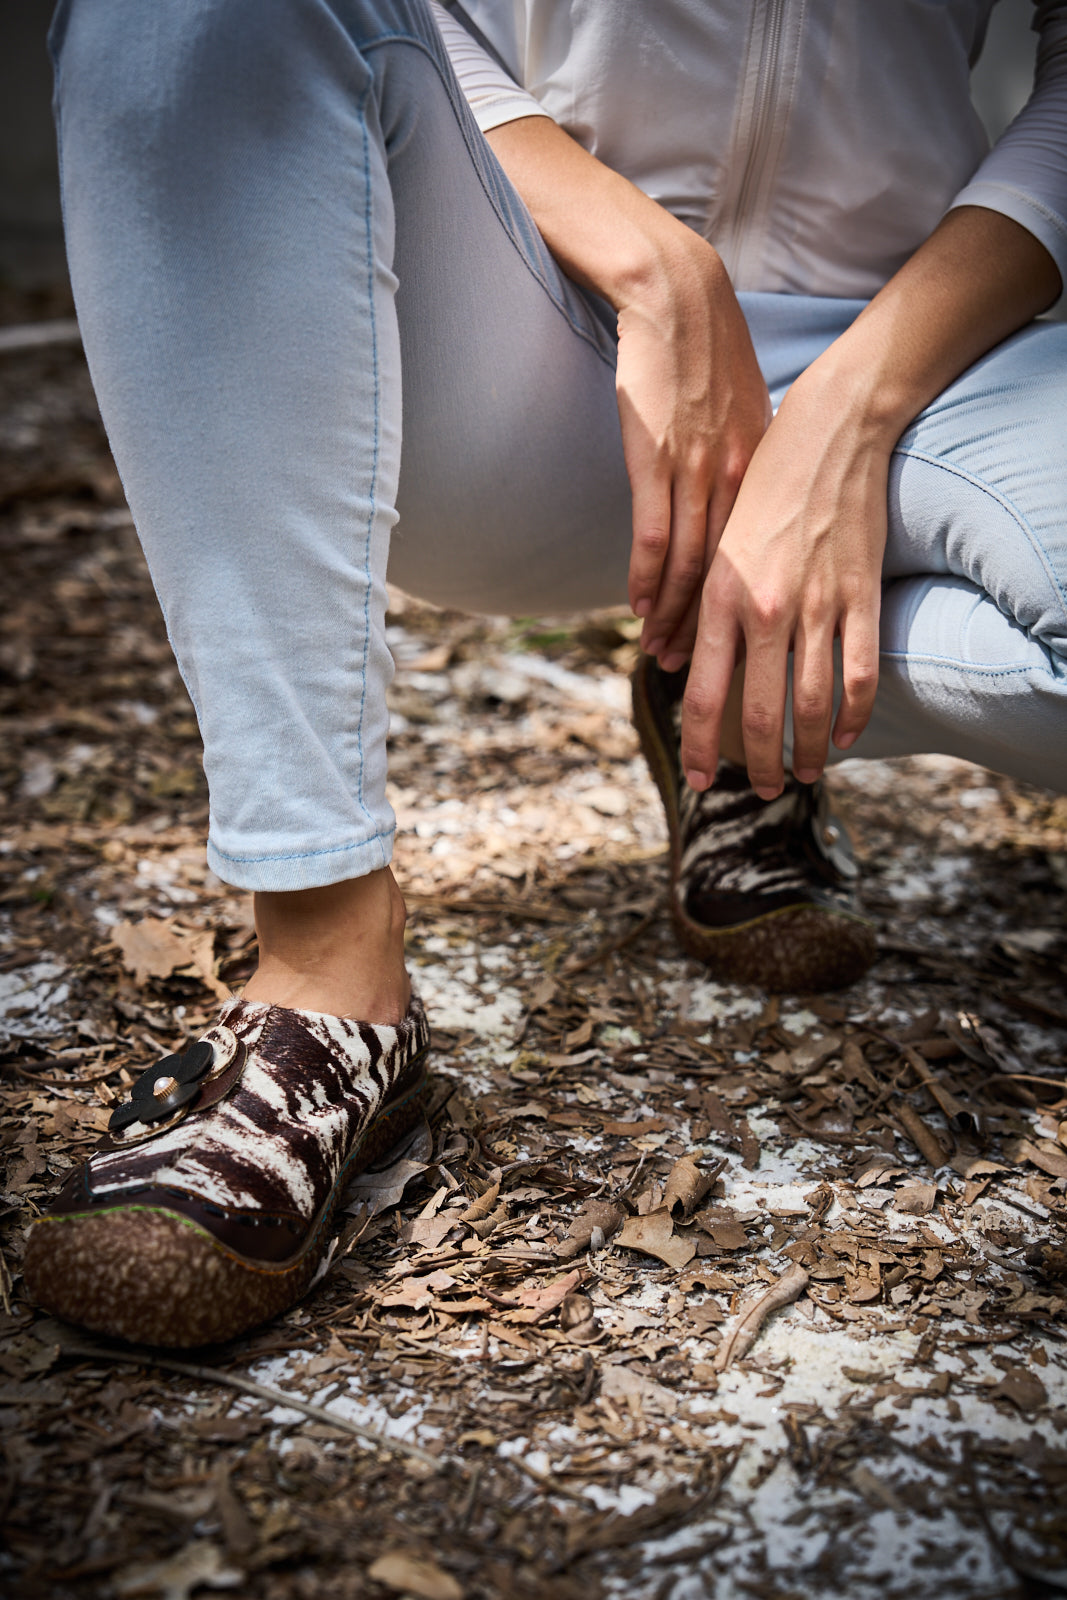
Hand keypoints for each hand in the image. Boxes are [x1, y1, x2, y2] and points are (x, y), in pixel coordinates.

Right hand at [617, 236, 770, 664]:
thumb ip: (745, 459)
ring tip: (662, 653)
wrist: (678, 296)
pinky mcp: (654, 458)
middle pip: (724, 573)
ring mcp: (694, 469)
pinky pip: (654, 533)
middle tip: (693, 672)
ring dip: (674, 615)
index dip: (739, 607)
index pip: (752, 557)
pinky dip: (647, 577)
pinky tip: (640, 607)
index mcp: (760, 468)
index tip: (730, 642)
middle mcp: (734, 477)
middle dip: (708, 631)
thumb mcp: (744, 409)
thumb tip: (740, 500)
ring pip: (690, 563)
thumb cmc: (706, 350)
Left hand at [680, 372, 889, 797]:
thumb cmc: (765, 489)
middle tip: (760, 792)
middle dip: (757, 764)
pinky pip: (859, 674)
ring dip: (807, 751)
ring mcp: (818, 605)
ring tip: (805, 775)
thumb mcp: (720, 547)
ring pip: (811, 704)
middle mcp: (766, 609)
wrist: (829, 432)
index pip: (704, 695)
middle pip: (758, 713)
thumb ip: (707, 610)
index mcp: (721, 597)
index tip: (700, 780)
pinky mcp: (862, 596)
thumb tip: (689, 667)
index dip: (701, 746)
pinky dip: (853, 716)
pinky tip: (846, 736)